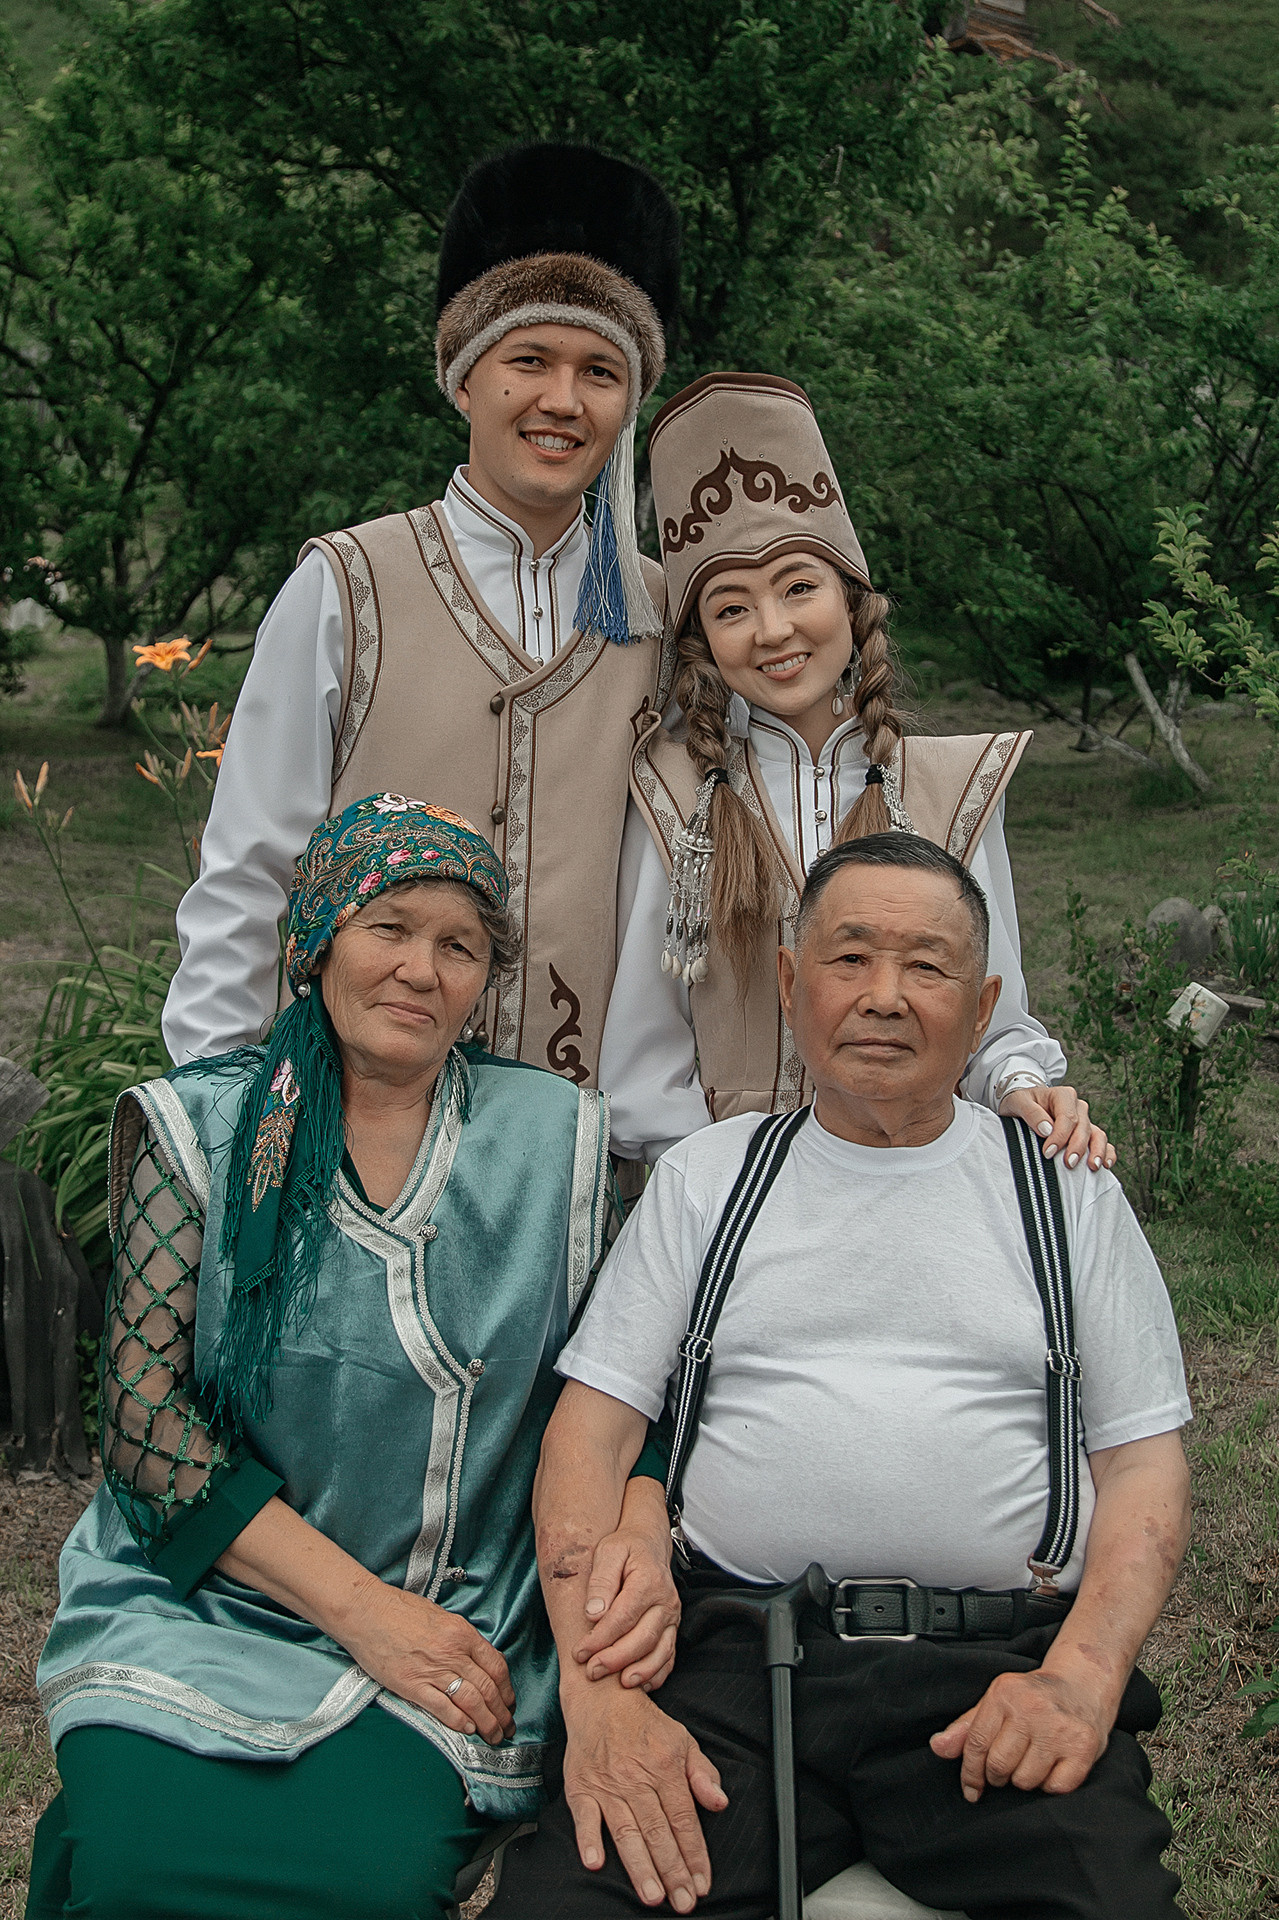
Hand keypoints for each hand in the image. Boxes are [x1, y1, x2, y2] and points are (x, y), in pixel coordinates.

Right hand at [339, 1581, 514, 1745]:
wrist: (367, 1612)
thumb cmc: (401, 1610)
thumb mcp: (441, 1617)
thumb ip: (461, 1640)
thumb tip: (477, 1663)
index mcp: (462, 1633)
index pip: (496, 1667)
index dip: (507, 1690)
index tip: (509, 1702)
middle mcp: (452, 1653)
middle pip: (488, 1688)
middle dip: (501, 1713)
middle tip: (507, 1727)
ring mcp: (432, 1670)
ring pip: (471, 1702)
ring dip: (486, 1723)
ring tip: (493, 1735)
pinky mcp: (412, 1685)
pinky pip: (442, 1708)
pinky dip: (459, 1722)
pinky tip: (468, 1730)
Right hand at [563, 1683, 726, 1910]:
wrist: (600, 1697)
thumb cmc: (644, 1724)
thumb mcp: (683, 1740)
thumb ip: (703, 1774)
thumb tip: (719, 1803)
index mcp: (664, 1768)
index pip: (684, 1820)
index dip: (695, 1854)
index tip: (703, 1884)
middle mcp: (636, 1779)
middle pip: (658, 1832)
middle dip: (673, 1871)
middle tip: (683, 1903)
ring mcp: (607, 1785)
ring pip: (626, 1832)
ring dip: (640, 1866)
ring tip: (653, 1895)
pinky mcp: (581, 1788)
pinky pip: (584, 1818)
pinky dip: (588, 1840)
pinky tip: (595, 1863)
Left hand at [575, 1490, 680, 1690]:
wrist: (649, 1544)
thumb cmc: (624, 1548)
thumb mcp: (607, 1552)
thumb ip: (601, 1582)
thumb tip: (593, 1614)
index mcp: (648, 1581)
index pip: (623, 1617)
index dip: (601, 1638)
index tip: (580, 1651)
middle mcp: (665, 1601)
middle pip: (643, 1638)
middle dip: (616, 1659)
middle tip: (591, 1672)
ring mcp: (672, 1617)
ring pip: (660, 1651)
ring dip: (640, 1671)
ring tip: (620, 1684)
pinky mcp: (672, 1628)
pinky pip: (669, 1655)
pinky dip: (657, 1672)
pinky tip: (641, 1684)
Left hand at [929, 1666, 1110, 1800]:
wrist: (1082, 1684)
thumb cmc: (1033, 1698)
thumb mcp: (997, 1702)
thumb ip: (966, 1728)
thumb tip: (937, 1747)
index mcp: (1004, 1694)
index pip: (976, 1744)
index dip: (970, 1773)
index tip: (971, 1790)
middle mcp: (1032, 1708)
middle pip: (999, 1766)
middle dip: (998, 1776)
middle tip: (1007, 1769)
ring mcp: (1060, 1728)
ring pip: (1026, 1781)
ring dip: (1025, 1780)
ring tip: (1032, 1761)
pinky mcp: (1084, 1746)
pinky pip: (1056, 1788)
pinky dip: (1051, 1785)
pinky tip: (1053, 1766)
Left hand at [999, 1083, 1115, 1171]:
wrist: (1024, 1104)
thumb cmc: (1021, 1102)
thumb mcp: (1018, 1102)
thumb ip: (1031, 1113)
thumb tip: (1047, 1130)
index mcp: (1063, 1095)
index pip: (1067, 1117)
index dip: (1060, 1136)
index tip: (1048, 1152)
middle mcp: (1078, 1107)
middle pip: (1083, 1128)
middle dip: (1077, 1147)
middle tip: (1069, 1164)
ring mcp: (1084, 1120)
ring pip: (1097, 1134)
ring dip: (1097, 1151)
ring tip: (1094, 1166)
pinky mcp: (1087, 1133)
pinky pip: (1102, 1142)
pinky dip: (1107, 1152)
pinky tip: (1106, 1164)